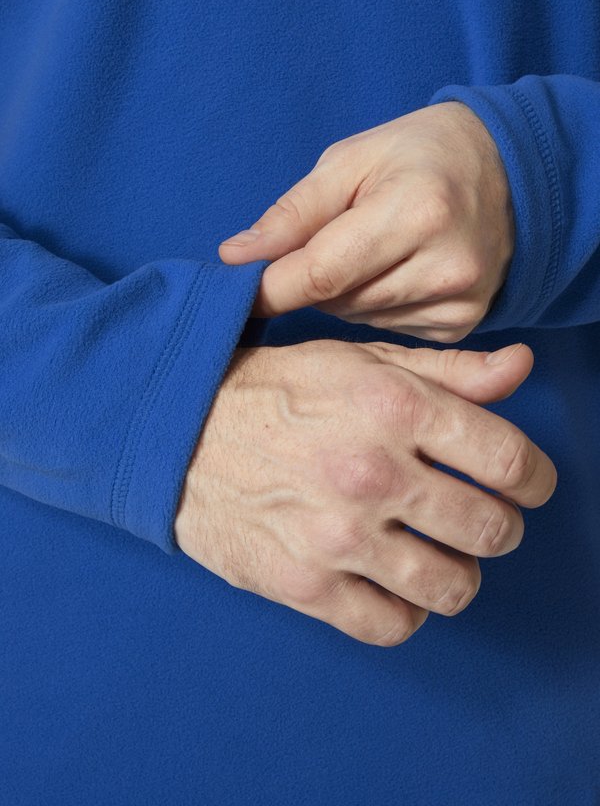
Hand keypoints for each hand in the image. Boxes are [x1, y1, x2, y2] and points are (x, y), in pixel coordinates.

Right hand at [174, 340, 555, 645]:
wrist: (180, 431)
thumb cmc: (276, 391)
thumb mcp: (360, 360)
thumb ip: (449, 370)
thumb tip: (522, 369)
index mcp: (393, 407)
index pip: (510, 461)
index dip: (536, 480)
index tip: (527, 487)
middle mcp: (372, 473)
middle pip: (491, 530)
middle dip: (500, 527)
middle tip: (481, 519)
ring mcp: (338, 536)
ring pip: (451, 588)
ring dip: (460, 575)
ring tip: (440, 556)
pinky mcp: (305, 585)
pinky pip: (392, 626)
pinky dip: (407, 612)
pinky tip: (394, 585)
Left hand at [219, 102, 513, 341]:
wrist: (509, 172)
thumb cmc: (421, 155)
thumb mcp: (352, 160)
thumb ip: (294, 212)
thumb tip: (235, 256)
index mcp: (417, 212)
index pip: (322, 272)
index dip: (272, 288)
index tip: (237, 294)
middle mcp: (445, 266)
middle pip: (337, 299)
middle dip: (310, 279)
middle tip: (325, 240)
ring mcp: (459, 302)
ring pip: (357, 318)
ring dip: (343, 292)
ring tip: (367, 249)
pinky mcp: (461, 325)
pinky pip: (386, 329)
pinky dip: (373, 305)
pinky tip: (393, 271)